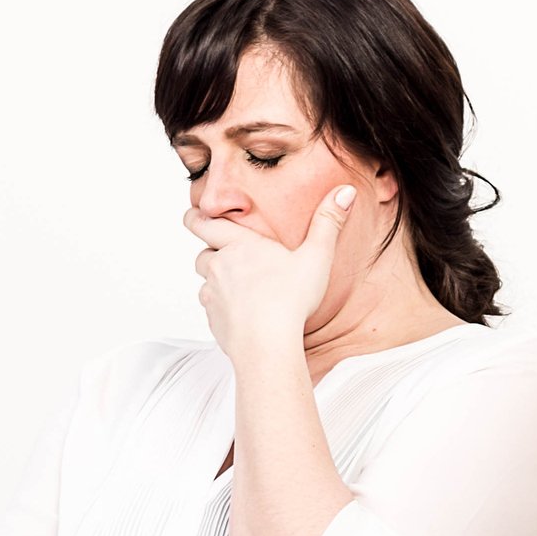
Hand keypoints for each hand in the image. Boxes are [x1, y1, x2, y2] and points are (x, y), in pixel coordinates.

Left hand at [186, 184, 354, 360]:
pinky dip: (222, 308)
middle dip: (212, 254)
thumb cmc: (291, 300)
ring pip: (205, 282)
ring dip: (217, 282)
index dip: (194, 218)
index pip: (204, 224)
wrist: (268, 344)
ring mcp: (213, 295)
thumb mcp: (316, 257)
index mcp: (240, 245)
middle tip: (228, 256)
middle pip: (203, 255)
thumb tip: (345, 191)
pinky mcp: (213, 320)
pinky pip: (212, 308)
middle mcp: (220, 266)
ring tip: (240, 288)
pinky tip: (243, 314)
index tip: (191, 215)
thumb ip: (328, 223)